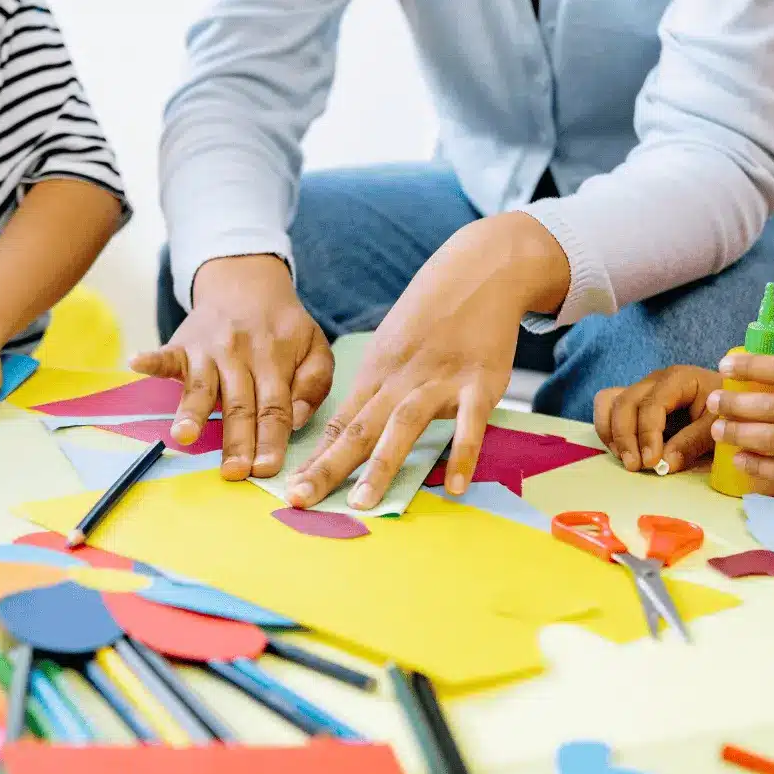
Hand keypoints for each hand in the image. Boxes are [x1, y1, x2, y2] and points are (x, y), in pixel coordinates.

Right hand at [131, 255, 332, 479]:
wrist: (247, 283)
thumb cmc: (283, 327)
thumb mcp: (315, 348)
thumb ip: (314, 383)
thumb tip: (296, 419)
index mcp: (275, 362)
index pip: (274, 408)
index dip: (270, 440)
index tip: (266, 469)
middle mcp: (241, 357)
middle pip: (239, 406)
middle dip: (236, 441)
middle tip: (233, 472)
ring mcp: (209, 350)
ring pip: (202, 387)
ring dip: (192, 411)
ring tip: (184, 435)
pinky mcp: (183, 344)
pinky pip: (166, 354)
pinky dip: (151, 360)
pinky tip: (136, 364)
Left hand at [288, 214, 564, 509]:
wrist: (482, 269)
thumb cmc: (434, 312)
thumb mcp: (393, 344)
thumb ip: (376, 389)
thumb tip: (348, 430)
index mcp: (377, 372)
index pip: (339, 422)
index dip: (314, 457)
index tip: (290, 488)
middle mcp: (401, 379)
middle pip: (358, 428)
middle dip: (327, 467)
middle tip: (300, 499)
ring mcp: (440, 380)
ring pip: (403, 426)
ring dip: (381, 465)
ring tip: (363, 503)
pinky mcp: (480, 383)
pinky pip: (470, 424)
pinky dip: (463, 455)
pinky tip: (457, 487)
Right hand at [594, 365, 725, 474]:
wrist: (730, 405)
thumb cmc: (726, 412)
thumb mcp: (717, 427)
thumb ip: (693, 442)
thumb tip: (664, 463)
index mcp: (678, 379)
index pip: (652, 404)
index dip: (648, 434)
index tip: (651, 462)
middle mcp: (654, 381)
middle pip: (625, 403)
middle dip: (626, 437)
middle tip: (635, 466)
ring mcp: (641, 390)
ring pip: (609, 402)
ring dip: (612, 433)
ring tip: (627, 459)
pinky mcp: (634, 403)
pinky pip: (608, 408)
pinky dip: (609, 431)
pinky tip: (623, 452)